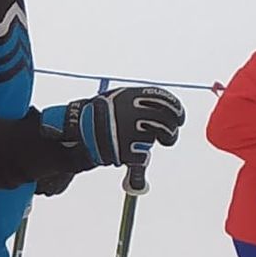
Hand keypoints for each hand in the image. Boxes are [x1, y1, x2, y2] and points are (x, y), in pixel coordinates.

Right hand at [53, 84, 185, 170]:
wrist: (75, 129)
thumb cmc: (99, 113)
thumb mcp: (118, 98)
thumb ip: (140, 101)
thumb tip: (166, 106)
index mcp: (132, 96)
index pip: (164, 100)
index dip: (176, 109)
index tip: (180, 117)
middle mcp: (132, 112)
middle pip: (165, 119)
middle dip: (173, 127)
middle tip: (170, 134)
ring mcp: (128, 131)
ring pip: (156, 137)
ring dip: (161, 140)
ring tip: (157, 142)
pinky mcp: (124, 149)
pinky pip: (142, 157)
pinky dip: (140, 160)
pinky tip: (132, 158)